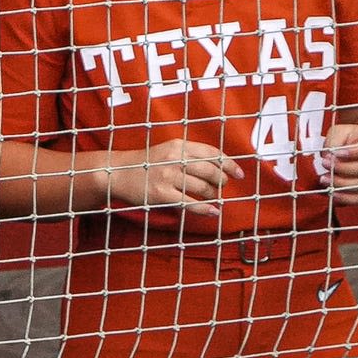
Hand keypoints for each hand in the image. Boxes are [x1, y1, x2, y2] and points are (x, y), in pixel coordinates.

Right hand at [100, 140, 238, 211]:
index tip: (239, 173)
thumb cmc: (147, 163)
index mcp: (178, 145)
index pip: (212, 153)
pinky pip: (190, 203)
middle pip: (210, 170)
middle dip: (222, 180)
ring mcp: (168, 177)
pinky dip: (205, 208)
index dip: (229, 164)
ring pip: (202, 188)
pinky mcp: (162, 194)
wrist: (118, 172)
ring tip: (213, 196)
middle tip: (222, 186)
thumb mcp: (168, 150)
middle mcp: (174, 159)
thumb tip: (218, 166)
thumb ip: (190, 154)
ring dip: (213, 194)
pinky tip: (213, 211)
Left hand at [322, 122, 357, 206]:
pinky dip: (347, 198)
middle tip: (324, 164)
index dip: (351, 152)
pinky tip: (334, 194)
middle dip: (342, 168)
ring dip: (342, 184)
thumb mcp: (340, 132)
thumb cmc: (348, 138)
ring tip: (324, 179)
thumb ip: (335, 141)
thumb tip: (329, 156)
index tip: (334, 153)